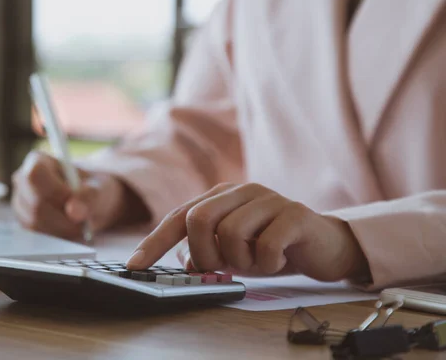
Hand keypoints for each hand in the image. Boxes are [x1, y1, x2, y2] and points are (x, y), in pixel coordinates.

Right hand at [12, 151, 132, 239]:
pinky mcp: (24, 221)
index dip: (56, 192)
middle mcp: (22, 180)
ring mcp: (21, 202)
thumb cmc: (94, 188)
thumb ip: (89, 197)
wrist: (92, 202)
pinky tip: (71, 228)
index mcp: (37, 161)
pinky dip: (58, 235)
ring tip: (81, 225)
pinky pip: (36, 233)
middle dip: (62, 217)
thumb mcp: (99, 188)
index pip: (35, 175)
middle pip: (35, 203)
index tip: (77, 203)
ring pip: (35, 221)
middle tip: (84, 222)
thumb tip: (74, 212)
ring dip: (62, 228)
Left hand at [126, 183, 368, 281]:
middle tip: (225, 266)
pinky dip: (267, 264)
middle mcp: (241, 190)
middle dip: (204, 254)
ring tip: (258, 260)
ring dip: (242, 261)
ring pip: (230, 234)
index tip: (134, 265)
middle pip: (198, 219)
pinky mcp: (294, 213)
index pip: (178, 216)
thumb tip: (182, 259)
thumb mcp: (230, 253)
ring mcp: (268, 198)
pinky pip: (265, 246)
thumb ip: (203, 251)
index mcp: (220, 196)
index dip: (154, 242)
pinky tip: (279, 259)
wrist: (322, 245)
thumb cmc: (270, 247)